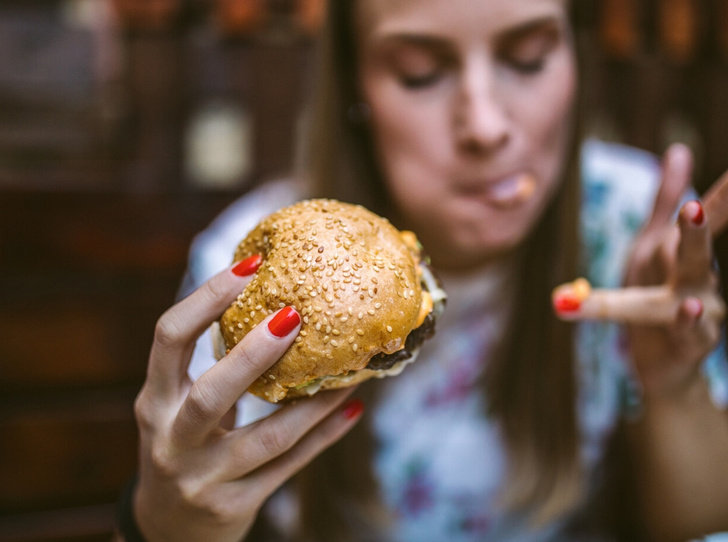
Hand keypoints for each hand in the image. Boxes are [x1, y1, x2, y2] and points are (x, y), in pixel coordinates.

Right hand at [132, 259, 362, 540]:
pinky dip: (323, 437)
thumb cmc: (183, 447)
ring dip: (312, 403)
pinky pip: (288, 467)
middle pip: (210, 394)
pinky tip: (353, 410)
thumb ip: (210, 368)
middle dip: (252, 354)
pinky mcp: (234, 506)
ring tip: (348, 373)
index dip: (206, 299)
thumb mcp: (179, 407)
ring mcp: (201, 478)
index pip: (169, 338)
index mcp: (155, 400)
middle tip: (294, 315)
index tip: (249, 266)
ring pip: (265, 438)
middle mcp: (172, 439)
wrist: (168, 532)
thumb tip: (274, 304)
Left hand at [554, 144, 726, 398]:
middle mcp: (702, 279)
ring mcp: (702, 312)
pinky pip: (690, 332)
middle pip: (698, 247)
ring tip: (693, 233)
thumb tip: (678, 150)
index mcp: (687, 253)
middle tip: (695, 203)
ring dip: (692, 264)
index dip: (726, 192)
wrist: (663, 366)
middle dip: (702, 223)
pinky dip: (689, 320)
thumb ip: (663, 201)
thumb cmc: (656, 298)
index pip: (711, 215)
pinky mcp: (692, 344)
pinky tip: (689, 306)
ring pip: (695, 288)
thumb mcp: (652, 246)